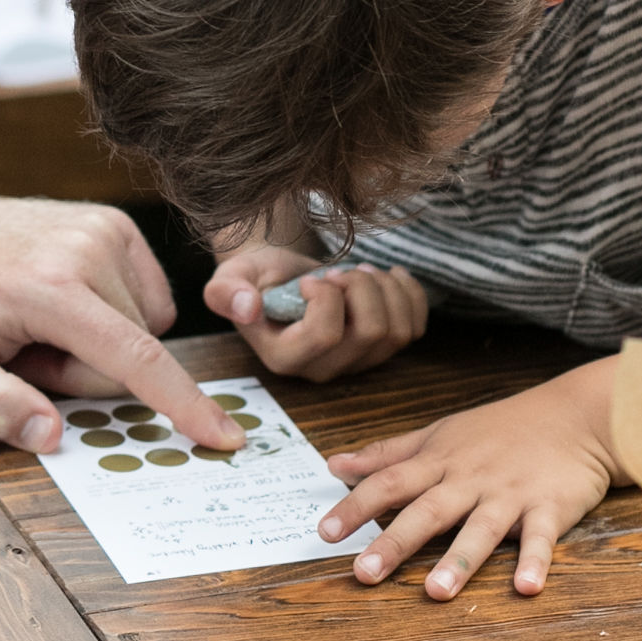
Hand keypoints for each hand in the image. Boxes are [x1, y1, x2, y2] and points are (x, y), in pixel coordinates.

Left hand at [0, 196, 243, 455]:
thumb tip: (51, 437)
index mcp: (49, 285)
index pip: (134, 357)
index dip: (183, 404)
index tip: (225, 437)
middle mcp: (88, 247)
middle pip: (130, 354)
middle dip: (82, 374)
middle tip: (21, 352)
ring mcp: (105, 228)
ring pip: (142, 329)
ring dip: (96, 344)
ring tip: (34, 324)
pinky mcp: (113, 224)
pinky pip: (144, 300)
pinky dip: (111, 315)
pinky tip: (61, 303)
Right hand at [207, 244, 427, 381]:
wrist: (278, 277)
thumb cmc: (254, 278)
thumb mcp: (229, 278)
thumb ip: (226, 293)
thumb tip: (248, 307)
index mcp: (284, 358)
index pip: (325, 335)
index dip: (328, 297)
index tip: (311, 279)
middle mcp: (322, 370)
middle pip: (370, 332)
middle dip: (362, 287)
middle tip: (339, 270)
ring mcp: (356, 363)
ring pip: (398, 332)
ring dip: (386, 290)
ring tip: (360, 271)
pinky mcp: (382, 350)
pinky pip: (415, 329)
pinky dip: (410, 295)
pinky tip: (390, 275)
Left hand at [316, 361, 620, 599]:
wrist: (575, 415)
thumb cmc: (501, 429)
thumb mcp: (439, 434)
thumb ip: (387, 454)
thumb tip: (334, 465)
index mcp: (440, 461)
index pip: (389, 483)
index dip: (355, 507)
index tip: (324, 534)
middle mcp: (470, 479)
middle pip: (427, 511)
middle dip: (394, 542)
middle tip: (364, 574)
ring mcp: (510, 493)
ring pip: (480, 529)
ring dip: (458, 560)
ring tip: (436, 592)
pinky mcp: (550, 507)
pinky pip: (541, 538)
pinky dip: (535, 561)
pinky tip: (526, 587)